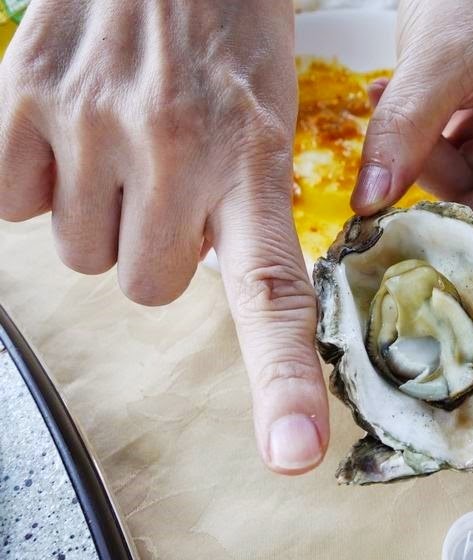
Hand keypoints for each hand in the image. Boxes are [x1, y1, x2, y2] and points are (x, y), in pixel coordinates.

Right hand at [0, 0, 328, 473]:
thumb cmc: (228, 35)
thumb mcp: (268, 123)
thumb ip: (244, 214)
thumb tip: (204, 284)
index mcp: (254, 164)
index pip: (272, 293)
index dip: (281, 379)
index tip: (290, 450)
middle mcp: (177, 153)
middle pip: (147, 287)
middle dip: (157, 248)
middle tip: (171, 182)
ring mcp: (93, 126)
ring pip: (83, 254)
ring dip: (103, 215)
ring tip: (126, 148)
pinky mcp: (22, 98)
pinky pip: (11, 204)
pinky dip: (37, 182)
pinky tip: (72, 135)